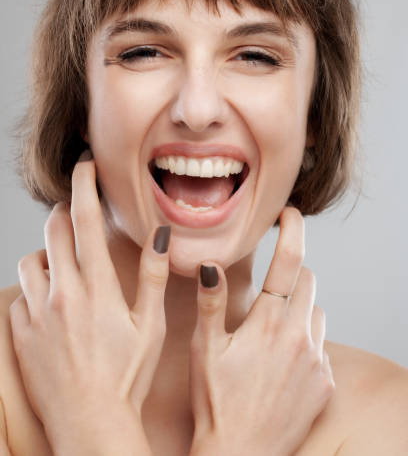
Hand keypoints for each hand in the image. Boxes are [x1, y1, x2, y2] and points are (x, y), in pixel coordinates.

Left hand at [9, 150, 170, 452]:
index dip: (85, 185)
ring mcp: (38, 312)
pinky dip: (35, 282)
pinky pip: (20, 291)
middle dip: (64, 210)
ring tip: (66, 260)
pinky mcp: (22, 332)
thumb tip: (160, 235)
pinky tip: (51, 296)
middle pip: (54, 229)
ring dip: (49, 250)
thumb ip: (154, 276)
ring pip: (33, 258)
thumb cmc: (127, 377)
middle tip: (77, 211)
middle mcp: (63, 293)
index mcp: (97, 287)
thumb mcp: (151, 326)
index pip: (86, 219)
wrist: (90, 424)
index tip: (85, 165)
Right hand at [189, 206, 334, 455]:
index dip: (291, 229)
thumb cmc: (216, 403)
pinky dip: (306, 339)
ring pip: (316, 311)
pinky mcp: (325, 382)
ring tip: (272, 327)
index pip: (288, 261)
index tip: (289, 212)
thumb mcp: (205, 349)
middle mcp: (299, 337)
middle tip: (268, 285)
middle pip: (307, 281)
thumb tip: (210, 264)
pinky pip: (322, 344)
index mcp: (268, 323)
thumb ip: (211, 303)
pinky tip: (283, 358)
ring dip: (300, 307)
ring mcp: (316, 360)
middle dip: (291, 272)